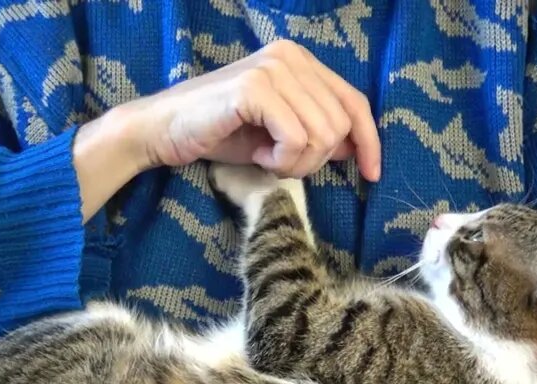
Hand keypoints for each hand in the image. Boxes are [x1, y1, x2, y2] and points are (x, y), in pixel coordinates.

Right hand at [113, 39, 380, 180]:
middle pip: (340, 123)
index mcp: (301, 60)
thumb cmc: (220, 133)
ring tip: (264, 158)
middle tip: (279, 163)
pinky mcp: (255, 87)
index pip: (355, 101)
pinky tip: (255, 155)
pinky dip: (280, 160)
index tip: (372, 175)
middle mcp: (291, 56)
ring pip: (322, 134)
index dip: (369, 141)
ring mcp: (273, 68)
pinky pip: (296, 138)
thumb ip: (317, 131)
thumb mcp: (280, 133)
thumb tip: (356, 148)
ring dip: (296, 162)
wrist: (164, 131)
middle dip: (315, 159)